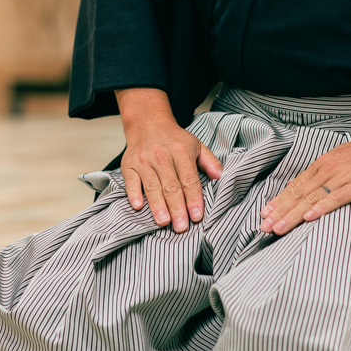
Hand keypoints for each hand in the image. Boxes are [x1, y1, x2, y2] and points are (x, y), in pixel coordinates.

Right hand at [117, 87, 223, 232]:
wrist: (148, 123)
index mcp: (181, 152)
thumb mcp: (196, 145)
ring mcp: (144, 161)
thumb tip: (221, 177)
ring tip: (164, 222)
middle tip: (181, 227)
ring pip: (152, 186)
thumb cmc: (175, 140)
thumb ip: (210, 162)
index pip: (189, 179)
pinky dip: (134, 193)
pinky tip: (138, 206)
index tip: (197, 216)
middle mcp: (162, 156)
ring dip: (158, 205)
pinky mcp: (129, 165)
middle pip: (171, 186)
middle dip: (177, 208)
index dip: (193, 198)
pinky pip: (131, 181)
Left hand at [260, 116, 350, 235]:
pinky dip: (322, 208)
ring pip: (312, 198)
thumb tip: (311, 185)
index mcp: (323, 164)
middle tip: (263, 226)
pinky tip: (309, 218)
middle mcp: (328, 170)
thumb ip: (327, 172)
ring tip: (277, 228)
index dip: (279, 200)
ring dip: (293, 214)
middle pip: (299, 193)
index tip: (264, 213)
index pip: (296, 185)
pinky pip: (336, 198)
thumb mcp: (343, 160)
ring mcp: (343, 177)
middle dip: (279, 211)